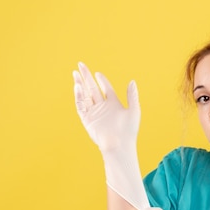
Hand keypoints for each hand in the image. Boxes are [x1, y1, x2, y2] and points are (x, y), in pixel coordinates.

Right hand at [72, 62, 148, 209]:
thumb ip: (132, 96)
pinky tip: (78, 86)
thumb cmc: (129, 131)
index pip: (105, 88)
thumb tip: (132, 81)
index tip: (97, 73)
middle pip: (92, 88)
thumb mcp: (134, 111)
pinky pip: (81, 105)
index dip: (102, 80)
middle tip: (81, 64)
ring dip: (80, 84)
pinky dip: (79, 96)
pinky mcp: (87, 119)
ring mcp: (94, 113)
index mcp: (113, 104)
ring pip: (85, 95)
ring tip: (76, 73)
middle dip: (86, 77)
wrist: (119, 145)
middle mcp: (102, 107)